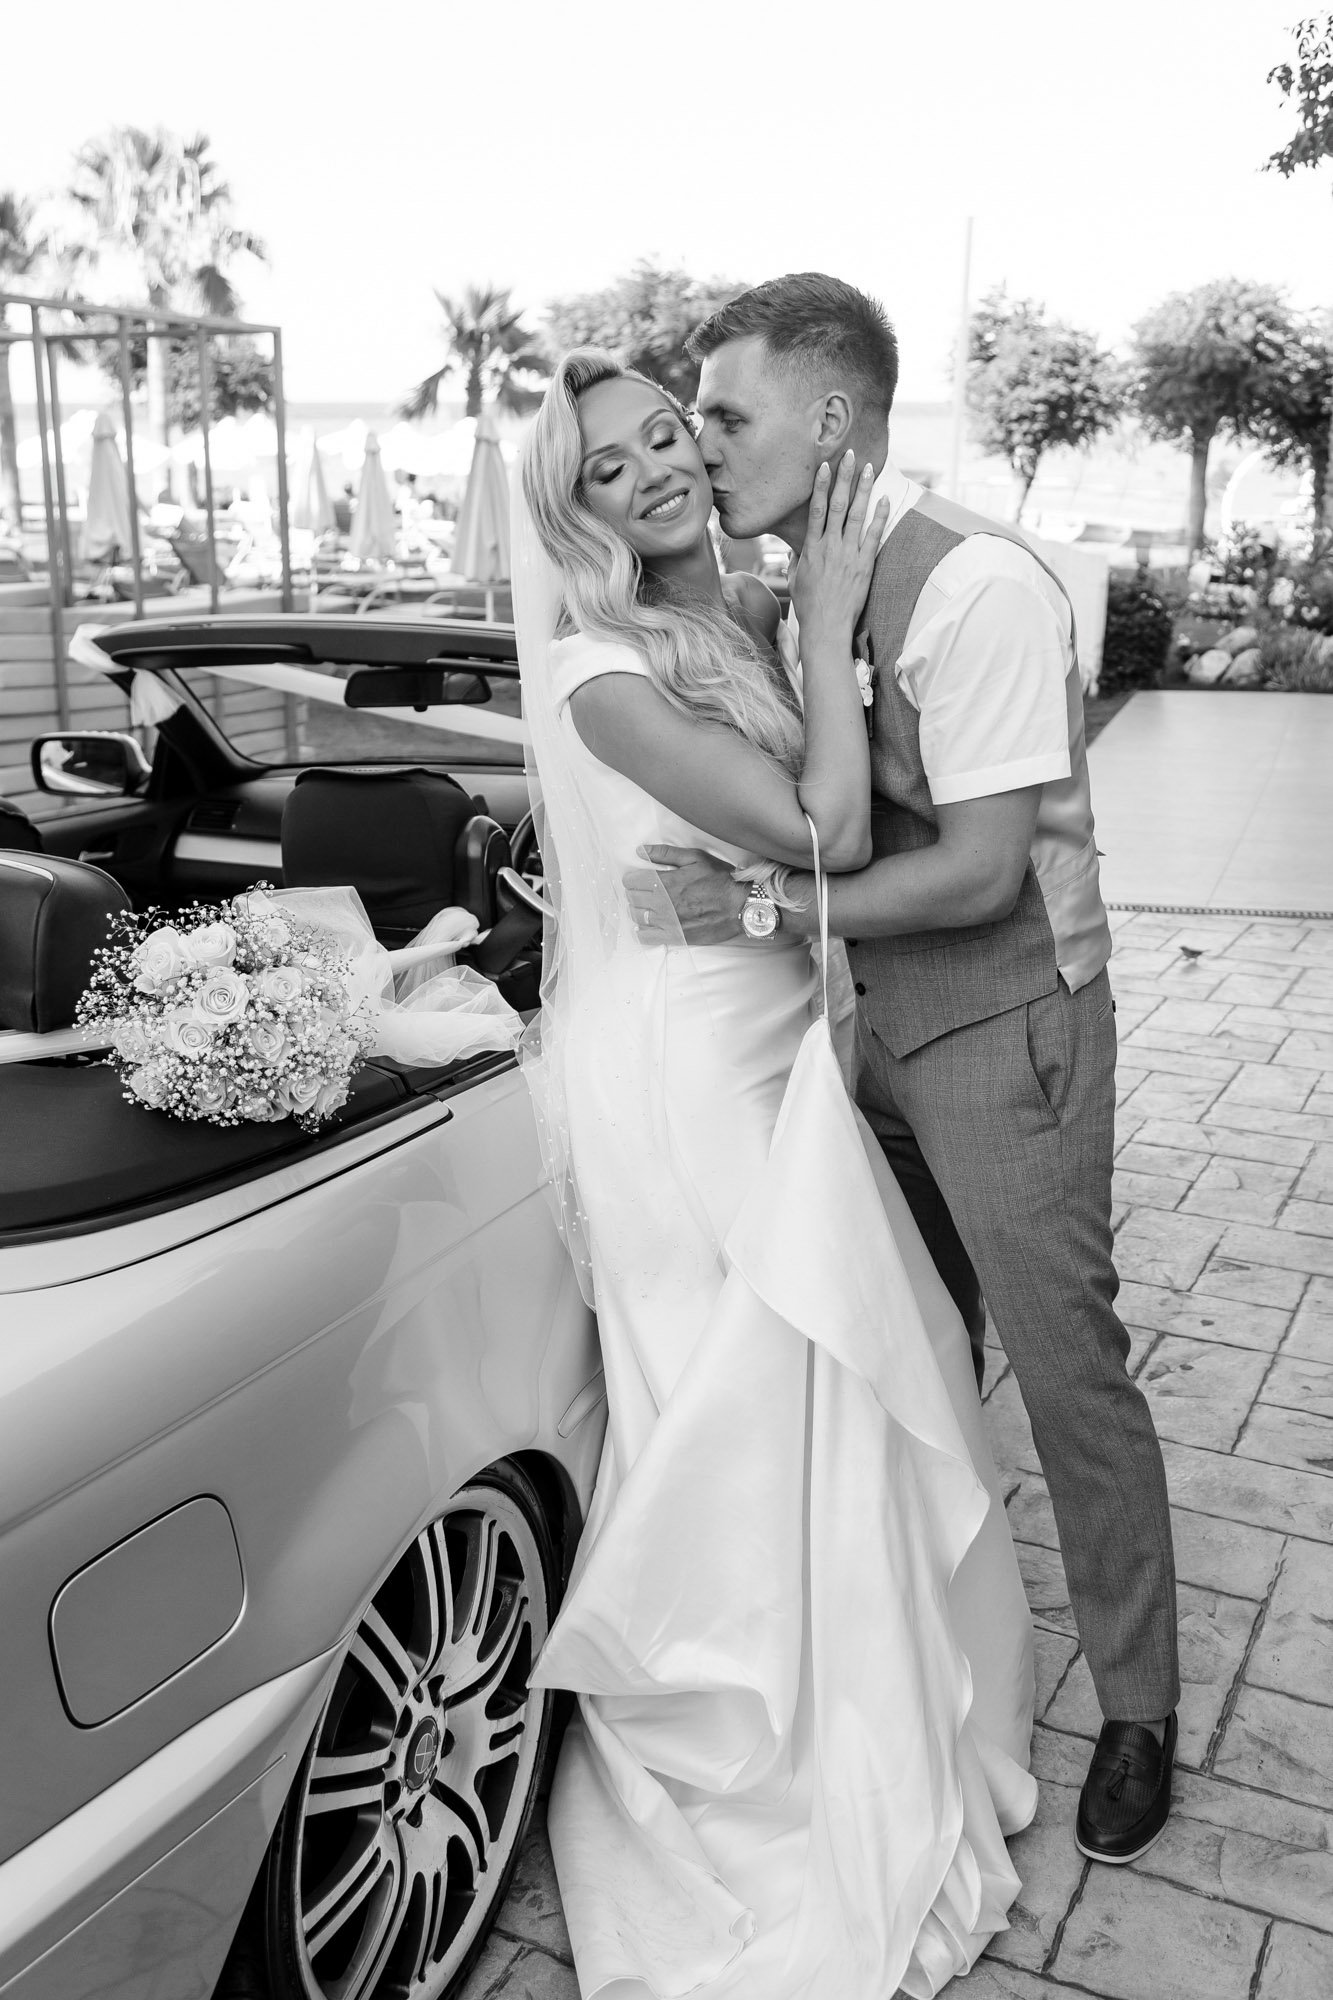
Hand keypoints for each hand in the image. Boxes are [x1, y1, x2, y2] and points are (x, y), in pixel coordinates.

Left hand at [623, 846, 747, 946]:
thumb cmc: (720, 880)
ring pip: (637, 917)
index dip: (633, 878)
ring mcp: (668, 921)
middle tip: (644, 892)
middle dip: (634, 893)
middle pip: (632, 899)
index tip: (639, 879)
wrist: (740, 906)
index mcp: (667, 881)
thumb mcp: (695, 857)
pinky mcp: (675, 936)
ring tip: (647, 907)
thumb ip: (665, 853)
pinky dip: (642, 932)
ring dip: (638, 910)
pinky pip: (647, 937)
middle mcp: (664, 902)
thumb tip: (640, 850)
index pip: (632, 880)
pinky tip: (648, 926)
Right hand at [789, 451, 890, 640]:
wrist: (826, 628)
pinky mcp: (864, 565)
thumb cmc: (809, 607)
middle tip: (851, 455)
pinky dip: (880, 516)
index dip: (820, 485)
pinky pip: (874, 535)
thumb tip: (794, 550)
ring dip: (864, 489)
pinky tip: (884, 499)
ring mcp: (849, 554)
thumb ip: (796, 560)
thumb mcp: (796, 580)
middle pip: (838, 504)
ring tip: (870, 468)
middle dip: (844, 478)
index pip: (816, 509)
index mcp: (811, 548)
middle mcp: (830, 546)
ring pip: (857, 514)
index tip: (825, 466)